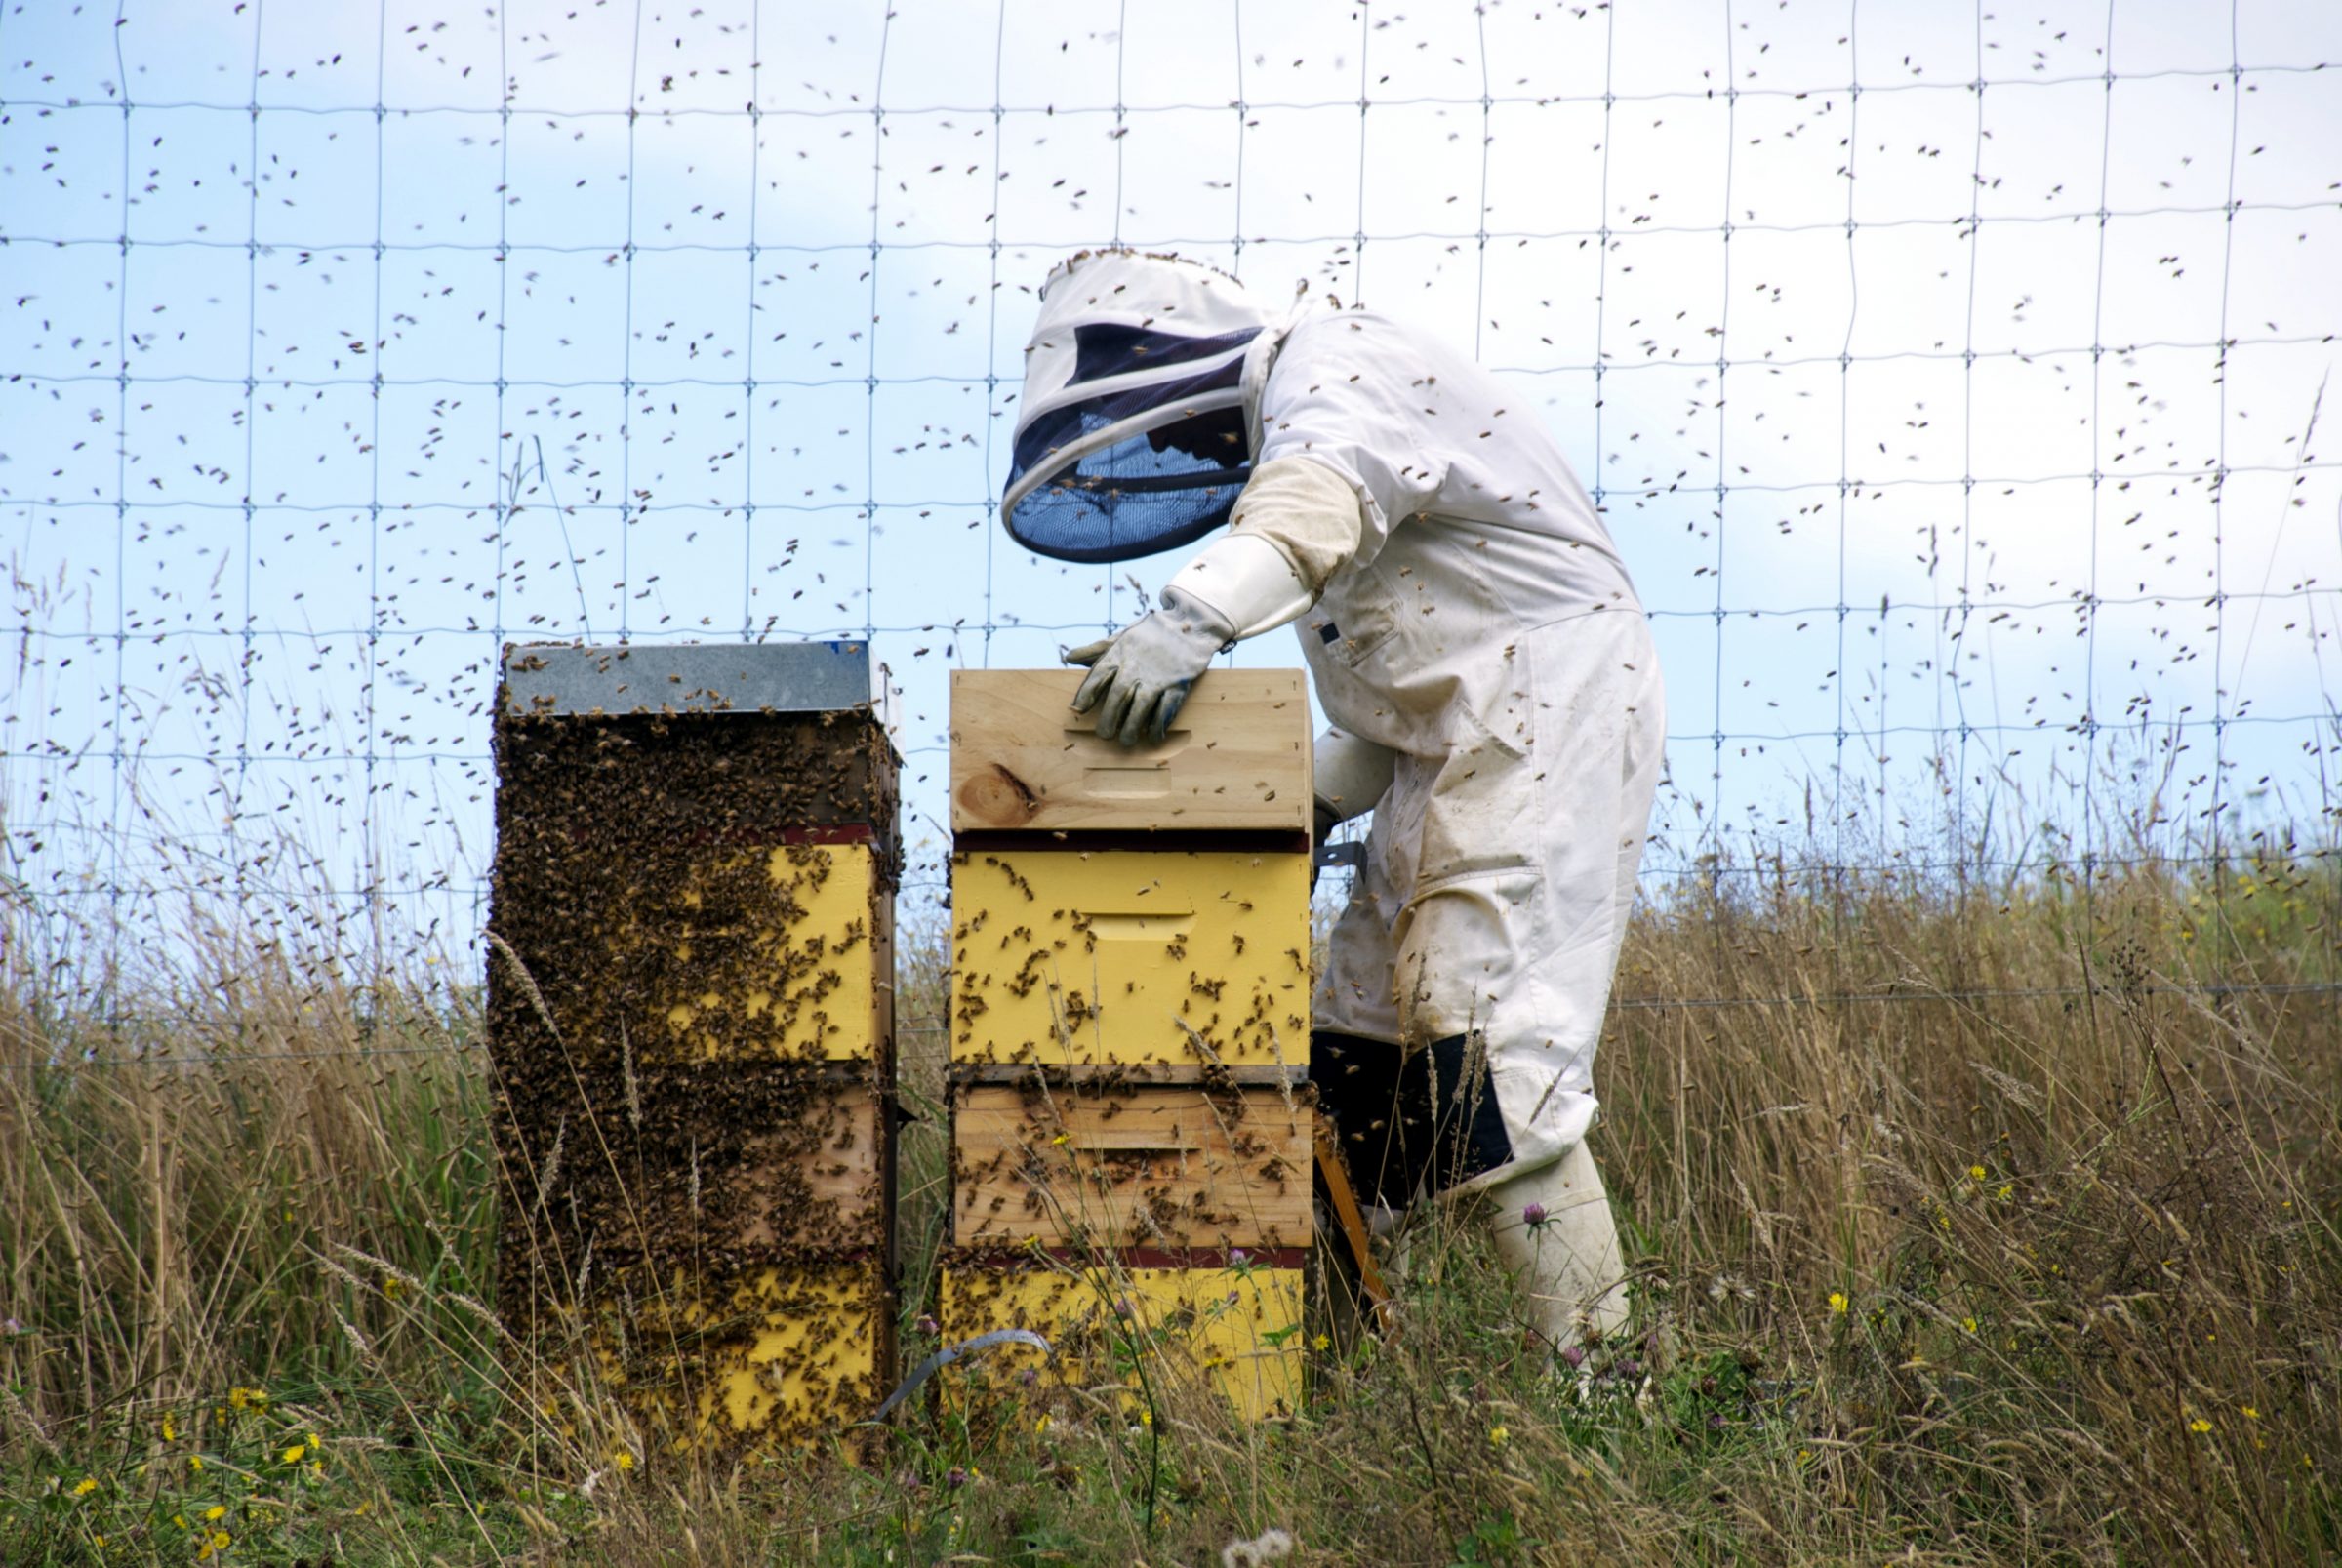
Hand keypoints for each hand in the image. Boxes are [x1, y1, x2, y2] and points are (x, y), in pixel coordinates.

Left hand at [1063, 588, 1234, 745]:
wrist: (1188, 626)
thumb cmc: (1150, 635)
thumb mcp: (1121, 638)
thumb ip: (1095, 650)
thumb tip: (1069, 657)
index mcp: (1119, 654)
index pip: (1098, 675)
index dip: (1086, 694)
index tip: (1077, 710)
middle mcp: (1136, 667)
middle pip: (1118, 695)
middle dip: (1109, 717)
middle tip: (1104, 735)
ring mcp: (1158, 677)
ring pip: (1141, 705)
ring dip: (1133, 726)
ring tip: (1126, 741)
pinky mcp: (1177, 684)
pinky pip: (1166, 708)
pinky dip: (1159, 724)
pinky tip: (1153, 736)